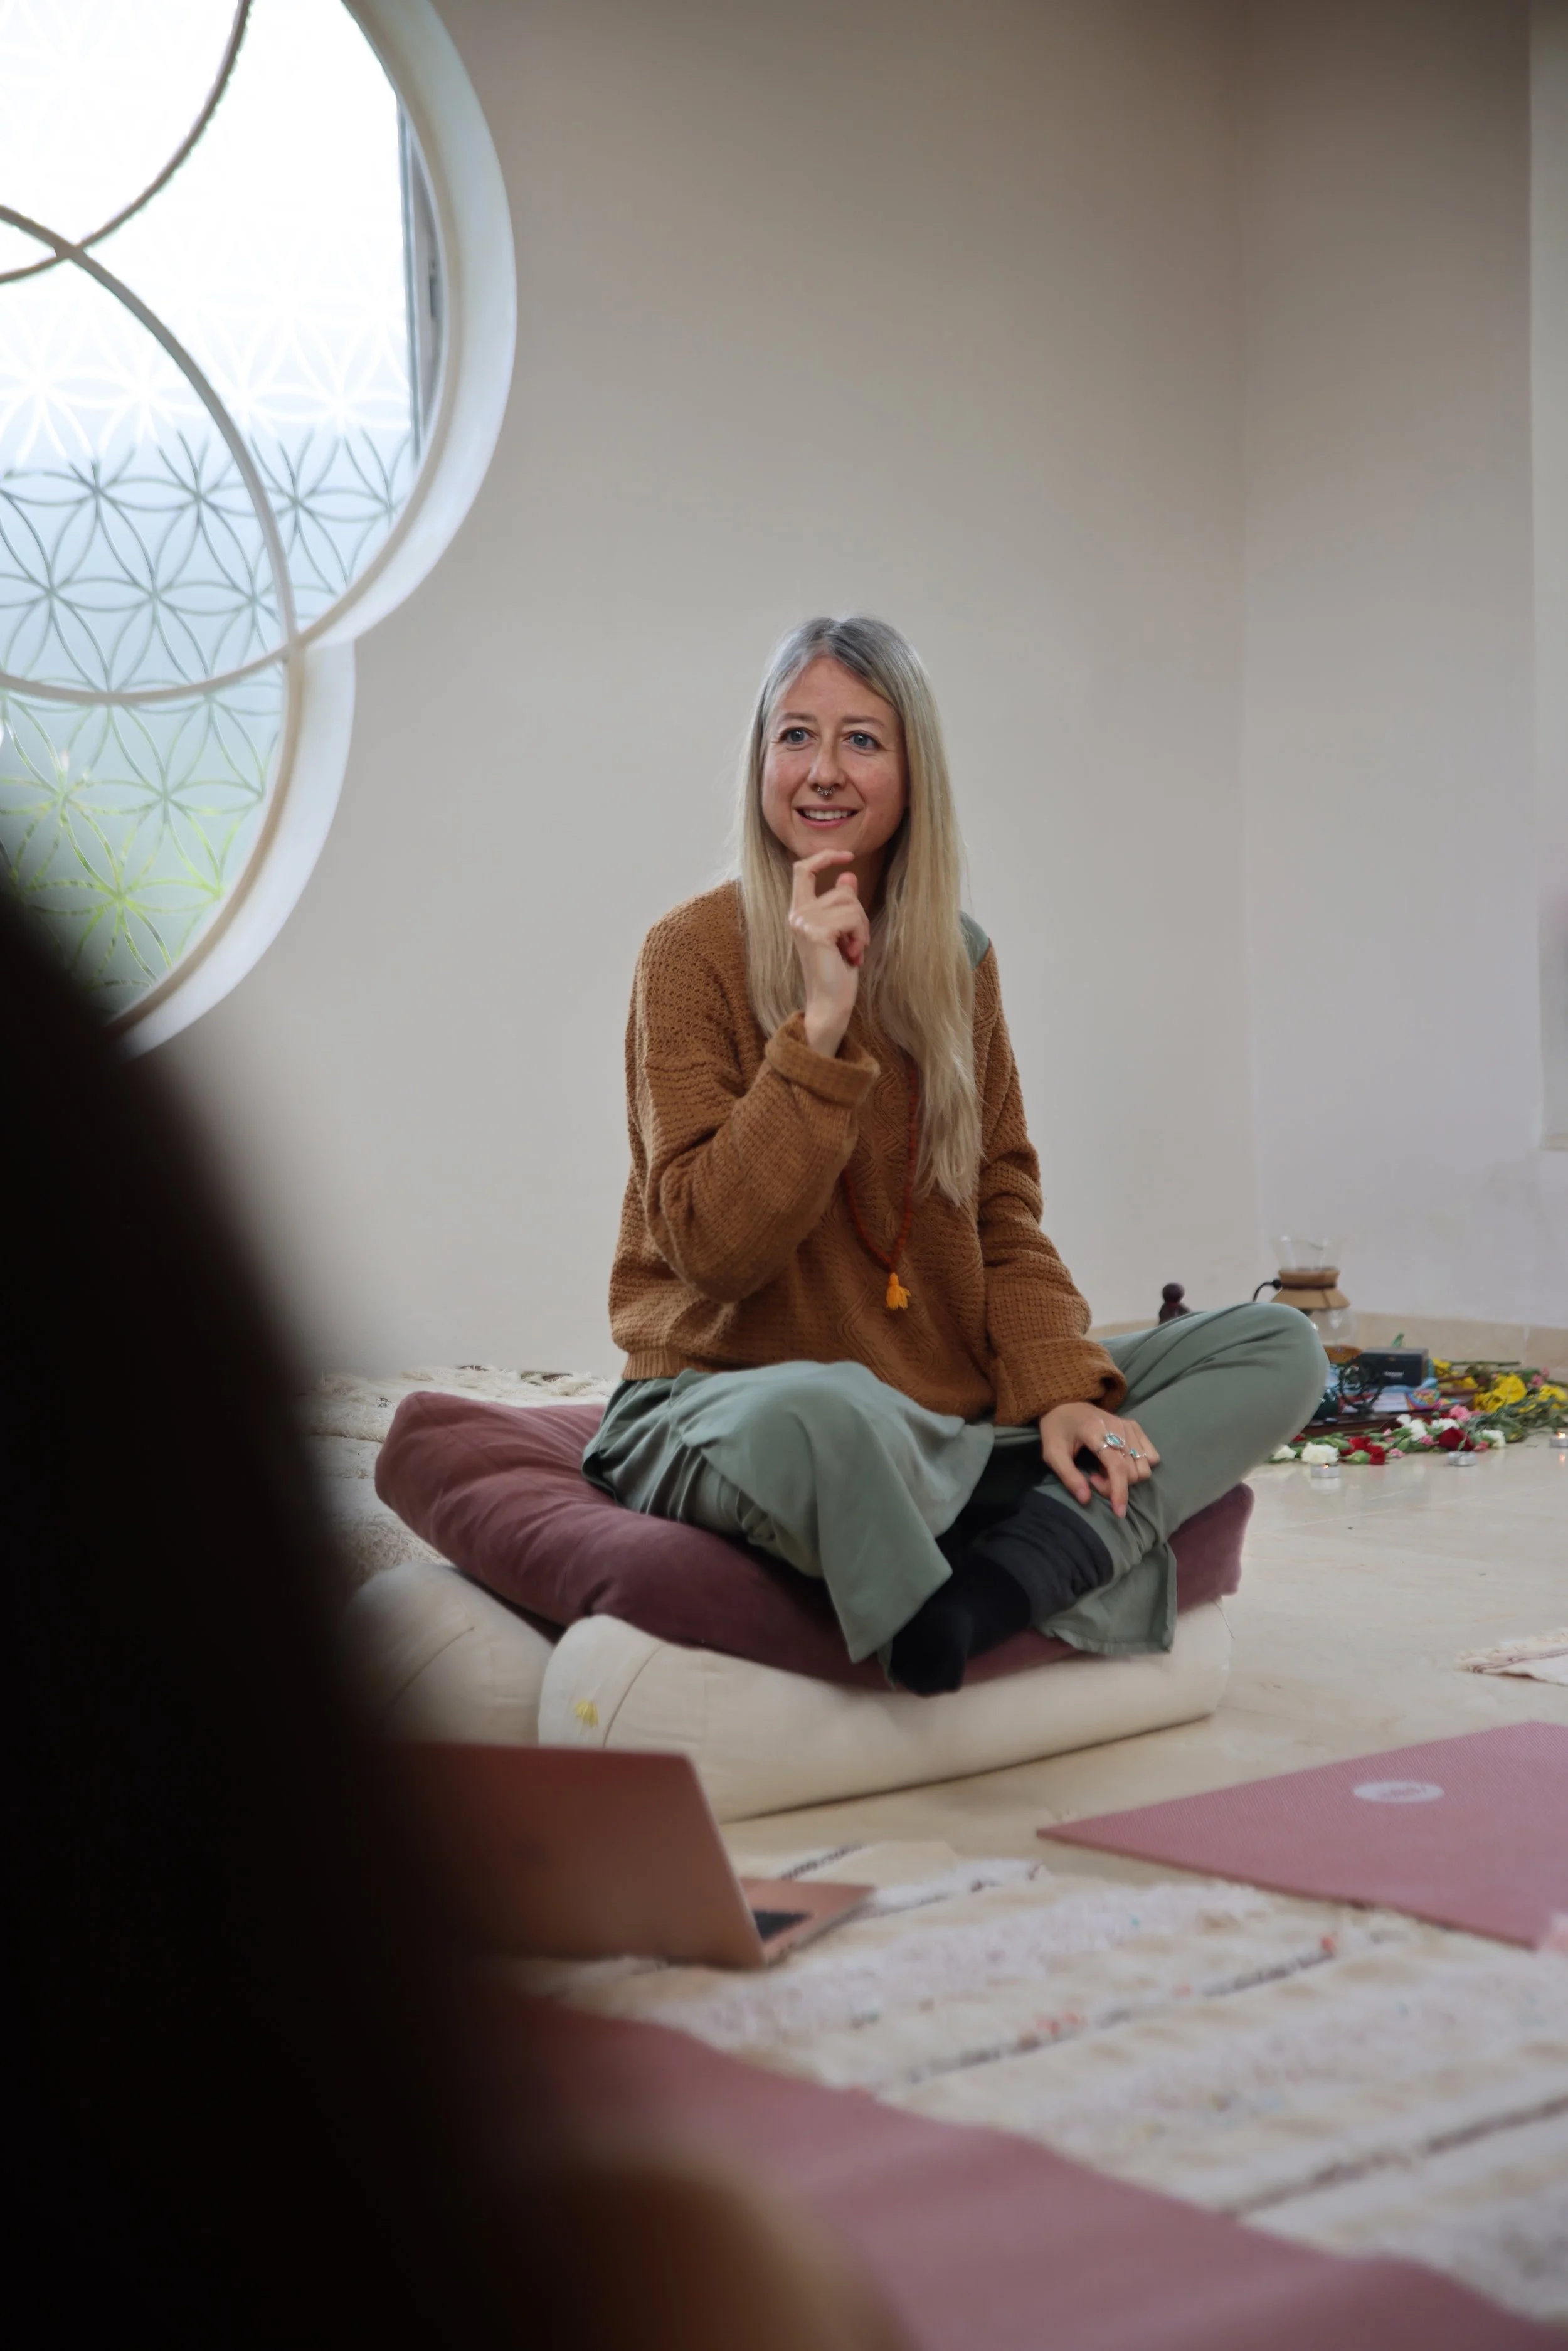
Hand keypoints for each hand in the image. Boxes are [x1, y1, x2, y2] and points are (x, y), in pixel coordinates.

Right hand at [789, 850, 870, 1057]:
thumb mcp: (842, 933)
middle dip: (860, 916)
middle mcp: (797, 915)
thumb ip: (841, 905)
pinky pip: (852, 917)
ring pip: (850, 904)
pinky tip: (852, 955)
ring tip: (852, 951)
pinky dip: (860, 936)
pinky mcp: (816, 932)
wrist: (829, 1003)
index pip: (803, 870)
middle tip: (856, 943)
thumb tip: (848, 876)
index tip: (847, 856)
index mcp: (799, 913)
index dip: (824, 857)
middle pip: (842, 892)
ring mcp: (803, 922)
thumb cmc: (836, 971)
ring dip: (861, 929)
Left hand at [1038, 1401, 1159, 1520]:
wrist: (1064, 1402)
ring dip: (1126, 1477)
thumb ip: (1068, 1476)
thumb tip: (1086, 1499)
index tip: (1119, 1513)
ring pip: (1144, 1466)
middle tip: (1093, 1479)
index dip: (1119, 1491)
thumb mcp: (1052, 1453)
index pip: (1117, 1466)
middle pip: (1132, 1471)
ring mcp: (1128, 1426)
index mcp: (1095, 1432)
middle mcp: (1117, 1427)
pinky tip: (1119, 1462)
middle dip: (1114, 1485)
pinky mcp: (1134, 1426)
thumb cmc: (1057, 1429)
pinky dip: (1139, 1465)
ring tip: (1103, 1469)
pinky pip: (1151, 1455)